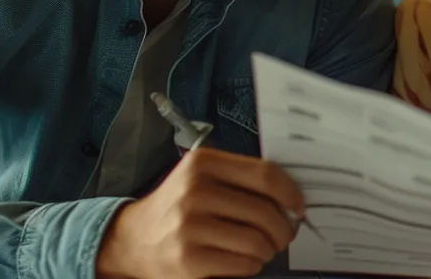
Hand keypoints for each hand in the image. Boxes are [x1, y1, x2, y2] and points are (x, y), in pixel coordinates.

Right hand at [97, 148, 303, 278]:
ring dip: (268, 250)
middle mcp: (195, 191)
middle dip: (284, 229)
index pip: (265, 175)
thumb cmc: (177, 208)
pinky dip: (252, 266)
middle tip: (284, 235)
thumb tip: (292, 198)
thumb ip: (241, 179)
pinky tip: (242, 261)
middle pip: (265, 211)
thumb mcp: (201, 178)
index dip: (291, 193)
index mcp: (203, 164)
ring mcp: (190, 226)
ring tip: (261, 249)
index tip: (298, 206)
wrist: (132, 240)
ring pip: (258, 241)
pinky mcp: (189, 259)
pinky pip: (244, 264)